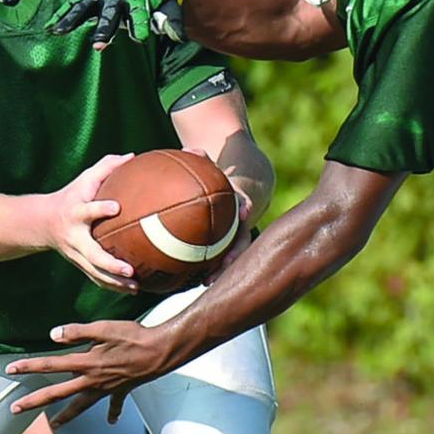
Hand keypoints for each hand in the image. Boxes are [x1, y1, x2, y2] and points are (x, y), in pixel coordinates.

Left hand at [7, 318, 177, 424]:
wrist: (161, 352)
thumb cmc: (132, 336)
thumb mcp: (104, 328)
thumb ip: (77, 332)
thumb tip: (53, 335)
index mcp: (85, 363)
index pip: (51, 365)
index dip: (29, 366)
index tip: (10, 369)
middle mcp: (92, 380)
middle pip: (58, 393)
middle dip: (34, 401)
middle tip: (14, 410)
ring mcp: (106, 389)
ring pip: (82, 405)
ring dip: (67, 415)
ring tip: (55, 425)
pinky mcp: (122, 390)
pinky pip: (114, 405)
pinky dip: (112, 413)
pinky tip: (110, 421)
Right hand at [45, 154, 138, 292]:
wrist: (42, 222)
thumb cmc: (71, 196)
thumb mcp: (84, 179)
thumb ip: (107, 166)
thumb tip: (133, 156)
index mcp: (76, 213)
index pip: (87, 210)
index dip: (100, 209)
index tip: (116, 207)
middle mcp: (75, 237)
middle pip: (91, 254)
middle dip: (110, 264)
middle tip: (129, 270)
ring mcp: (76, 255)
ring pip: (95, 273)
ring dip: (115, 282)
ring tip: (136, 286)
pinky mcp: (80, 265)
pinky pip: (97, 279)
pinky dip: (114, 286)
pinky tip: (134, 289)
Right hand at [51, 0, 184, 49]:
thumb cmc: (157, 0)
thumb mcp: (169, 9)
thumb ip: (173, 22)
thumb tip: (180, 36)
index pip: (139, 13)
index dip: (140, 25)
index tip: (140, 39)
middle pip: (110, 13)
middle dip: (104, 28)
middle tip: (98, 45)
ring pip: (86, 8)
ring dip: (72, 20)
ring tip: (58, 32)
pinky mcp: (93, 2)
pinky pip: (76, 8)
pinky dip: (64, 16)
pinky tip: (50, 27)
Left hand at [178, 146, 252, 284]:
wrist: (247, 185)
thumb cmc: (223, 175)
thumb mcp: (216, 164)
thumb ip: (203, 158)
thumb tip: (190, 150)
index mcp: (242, 200)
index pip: (246, 202)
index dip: (246, 206)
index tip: (245, 211)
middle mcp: (243, 222)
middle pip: (242, 239)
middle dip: (234, 253)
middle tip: (223, 265)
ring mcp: (239, 235)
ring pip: (232, 255)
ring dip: (221, 270)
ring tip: (205, 283)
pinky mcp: (230, 245)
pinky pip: (218, 257)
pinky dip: (206, 267)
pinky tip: (186, 279)